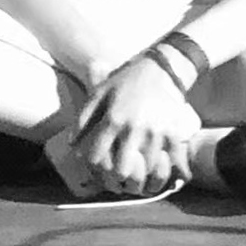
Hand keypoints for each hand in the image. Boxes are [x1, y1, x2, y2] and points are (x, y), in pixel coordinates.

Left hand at [73, 55, 199, 194]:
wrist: (161, 67)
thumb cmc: (126, 80)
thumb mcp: (100, 92)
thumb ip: (83, 118)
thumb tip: (71, 144)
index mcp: (113, 118)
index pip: (98, 157)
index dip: (94, 167)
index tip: (97, 168)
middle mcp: (134, 128)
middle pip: (123, 170)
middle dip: (118, 178)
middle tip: (119, 178)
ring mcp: (156, 131)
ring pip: (147, 169)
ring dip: (143, 175)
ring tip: (139, 176)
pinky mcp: (174, 131)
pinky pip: (173, 161)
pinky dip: (169, 171)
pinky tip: (165, 174)